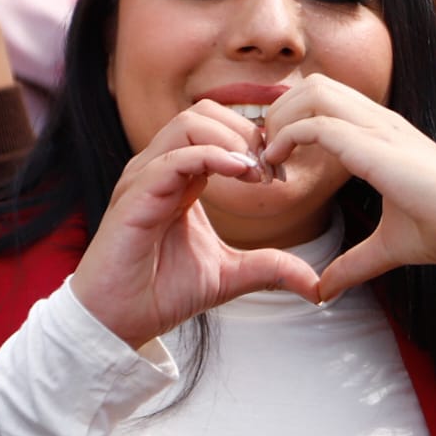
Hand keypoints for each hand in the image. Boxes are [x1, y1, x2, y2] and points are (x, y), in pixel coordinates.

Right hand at [71, 101, 320, 348]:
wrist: (118, 323)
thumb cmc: (162, 293)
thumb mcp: (230, 275)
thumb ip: (271, 268)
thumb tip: (317, 286)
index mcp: (180, 177)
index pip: (216, 127)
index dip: (253, 142)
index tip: (278, 175)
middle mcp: (160, 168)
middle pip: (205, 113)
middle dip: (246, 132)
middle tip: (270, 170)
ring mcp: (144, 178)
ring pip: (189, 122)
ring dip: (232, 139)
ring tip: (255, 172)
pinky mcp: (135, 196)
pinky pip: (175, 157)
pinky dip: (212, 157)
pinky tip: (239, 174)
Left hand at [262, 75, 435, 298]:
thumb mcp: (387, 246)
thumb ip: (353, 264)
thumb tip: (325, 290)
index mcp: (384, 132)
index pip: (329, 98)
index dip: (295, 120)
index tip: (278, 160)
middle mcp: (380, 120)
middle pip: (316, 84)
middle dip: (281, 111)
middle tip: (268, 152)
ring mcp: (379, 128)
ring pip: (314, 92)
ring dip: (283, 119)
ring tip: (271, 156)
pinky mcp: (375, 145)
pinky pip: (318, 123)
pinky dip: (289, 137)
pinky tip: (279, 165)